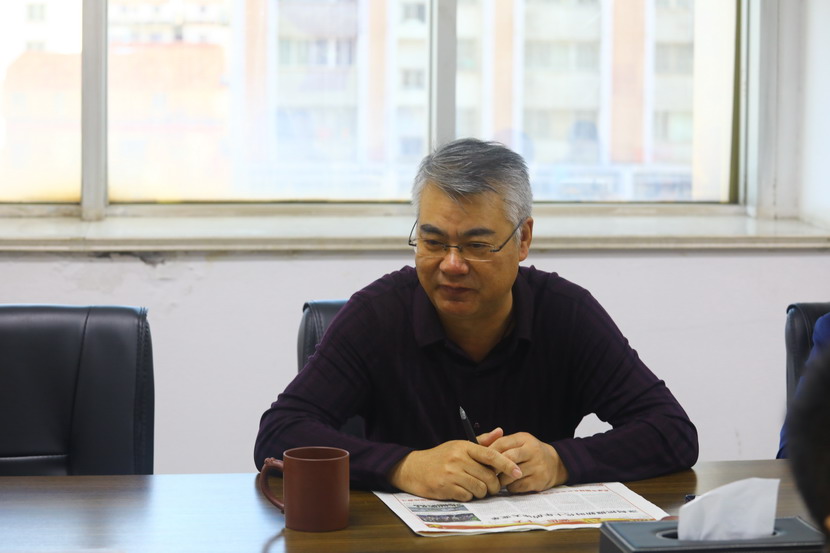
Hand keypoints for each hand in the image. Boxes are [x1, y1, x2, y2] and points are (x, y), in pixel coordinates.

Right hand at [388, 434, 522, 500]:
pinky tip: (462, 491)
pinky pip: (467, 497)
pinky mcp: (445, 488)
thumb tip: (501, 431)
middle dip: (494, 485)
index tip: (518, 472)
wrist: (414, 468)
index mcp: (464, 447)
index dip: (507, 464)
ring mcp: (451, 474)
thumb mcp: (459, 445)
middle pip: (488, 476)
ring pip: (479, 489)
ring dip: (481, 493)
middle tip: (492, 487)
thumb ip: (482, 442)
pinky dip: (468, 497)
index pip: (491, 455)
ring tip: (475, 488)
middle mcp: (458, 459)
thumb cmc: (440, 457)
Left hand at [488, 432, 568, 492]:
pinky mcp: (539, 481)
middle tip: (486, 472)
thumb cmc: (529, 452)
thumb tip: (477, 443)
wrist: (555, 464)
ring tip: (498, 479)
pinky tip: (511, 484)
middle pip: (507, 459)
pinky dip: (510, 487)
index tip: (480, 460)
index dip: (488, 453)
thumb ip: (498, 442)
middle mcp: (532, 451)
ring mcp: (537, 466)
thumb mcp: (517, 442)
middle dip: (494, 467)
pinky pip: (517, 487)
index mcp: (524, 438)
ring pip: (510, 475)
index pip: (501, 444)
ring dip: (501, 479)